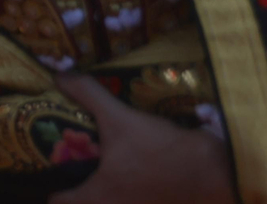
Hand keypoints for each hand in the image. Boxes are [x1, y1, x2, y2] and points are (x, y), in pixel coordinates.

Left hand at [47, 76, 233, 203]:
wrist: (216, 173)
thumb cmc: (161, 150)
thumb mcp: (120, 117)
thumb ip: (86, 94)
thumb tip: (59, 75)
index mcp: (97, 200)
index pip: (57, 202)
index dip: (51, 187)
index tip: (49, 170)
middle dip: (77, 186)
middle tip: (72, 161)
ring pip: (111, 203)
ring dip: (105, 189)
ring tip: (101, 163)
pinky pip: (135, 202)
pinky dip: (129, 192)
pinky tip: (133, 169)